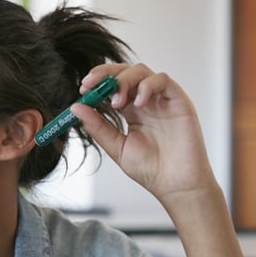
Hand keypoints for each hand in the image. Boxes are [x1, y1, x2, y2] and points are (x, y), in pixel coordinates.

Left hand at [71, 63, 218, 204]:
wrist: (175, 185)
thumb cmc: (151, 169)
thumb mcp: (117, 147)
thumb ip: (98, 127)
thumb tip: (76, 108)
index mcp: (131, 111)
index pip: (112, 85)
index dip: (97, 82)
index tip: (83, 89)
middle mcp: (146, 101)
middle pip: (125, 73)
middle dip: (106, 74)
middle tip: (91, 85)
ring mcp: (162, 100)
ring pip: (142, 72)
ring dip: (124, 80)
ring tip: (116, 102)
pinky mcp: (179, 101)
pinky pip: (162, 80)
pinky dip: (147, 86)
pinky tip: (138, 103)